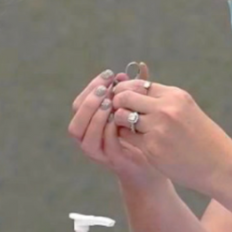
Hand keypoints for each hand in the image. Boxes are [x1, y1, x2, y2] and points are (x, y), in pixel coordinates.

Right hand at [68, 66, 165, 186]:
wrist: (155, 166)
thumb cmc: (144, 135)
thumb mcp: (139, 108)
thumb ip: (136, 89)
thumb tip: (139, 65)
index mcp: (91, 123)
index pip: (80, 101)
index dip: (91, 87)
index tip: (110, 75)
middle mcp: (88, 137)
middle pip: (76, 115)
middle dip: (90, 99)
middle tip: (106, 88)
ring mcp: (98, 151)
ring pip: (82, 133)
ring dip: (95, 115)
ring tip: (110, 102)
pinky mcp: (111, 160)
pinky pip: (101, 145)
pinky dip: (107, 130)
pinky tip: (119, 119)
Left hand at [110, 78, 231, 194]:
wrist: (220, 165)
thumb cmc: (204, 139)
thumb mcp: (187, 110)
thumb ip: (163, 101)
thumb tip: (134, 93)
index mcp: (175, 96)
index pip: (138, 84)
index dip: (125, 90)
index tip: (120, 97)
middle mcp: (165, 108)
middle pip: (125, 97)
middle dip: (117, 102)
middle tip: (117, 111)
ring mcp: (158, 128)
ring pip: (122, 116)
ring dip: (120, 121)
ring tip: (128, 127)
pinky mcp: (152, 148)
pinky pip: (127, 137)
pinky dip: (127, 137)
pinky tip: (135, 141)